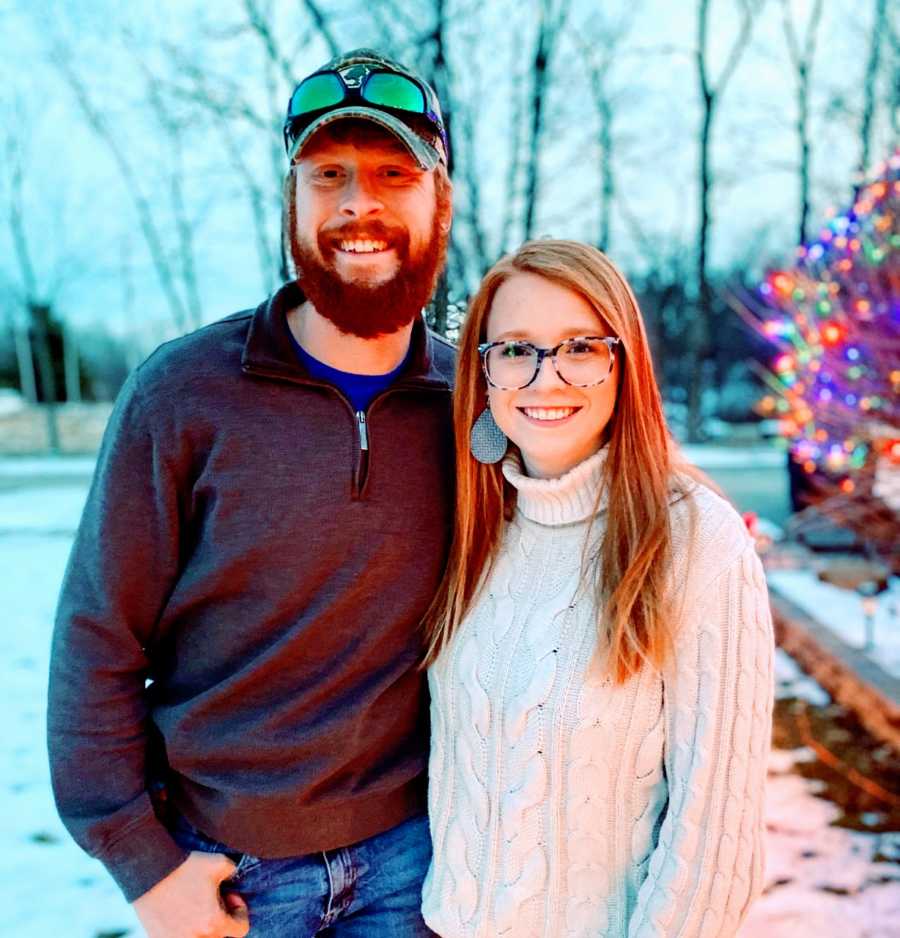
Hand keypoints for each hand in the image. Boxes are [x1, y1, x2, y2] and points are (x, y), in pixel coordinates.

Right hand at [133, 851, 249, 937]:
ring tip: (196, 907)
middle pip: (220, 936)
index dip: (240, 911)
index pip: (241, 930)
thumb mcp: (219, 862)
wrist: (150, 871)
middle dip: (221, 918)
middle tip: (212, 900)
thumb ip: (234, 872)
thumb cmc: (185, 868)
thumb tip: (234, 877)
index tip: (229, 896)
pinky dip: (185, 929)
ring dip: (204, 925)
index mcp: (214, 923)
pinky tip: (180, 912)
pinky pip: (182, 937)